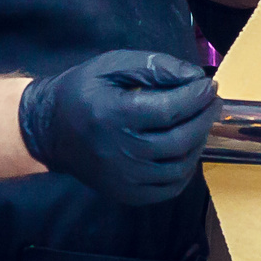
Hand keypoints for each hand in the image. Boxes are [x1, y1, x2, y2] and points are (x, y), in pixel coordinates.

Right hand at [18, 50, 218, 205]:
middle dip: (204, 118)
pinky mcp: (126, 195)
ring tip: (200, 123)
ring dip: (198, 142)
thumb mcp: (110, 66)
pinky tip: (187, 150)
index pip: (170, 110)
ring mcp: (124, 178)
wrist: (47, 131)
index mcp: (113, 115)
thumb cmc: (80, 92)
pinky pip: (169, 188)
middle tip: (213, 102)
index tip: (209, 85)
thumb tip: (193, 76)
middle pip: (180, 139)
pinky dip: (186, 170)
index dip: (196, 97)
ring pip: (180, 166)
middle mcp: (120, 151)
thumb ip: (153, 66)